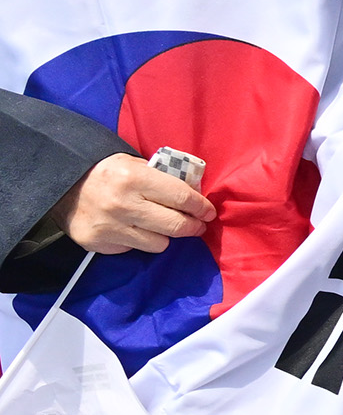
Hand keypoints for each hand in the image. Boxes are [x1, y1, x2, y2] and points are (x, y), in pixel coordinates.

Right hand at [51, 152, 214, 254]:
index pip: (182, 198)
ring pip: (160, 243)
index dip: (201, 207)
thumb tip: (196, 195)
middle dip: (194, 226)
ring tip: (161, 225)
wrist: (61, 186)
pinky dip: (141, 241)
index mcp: (135, 179)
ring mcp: (111, 227)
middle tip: (198, 224)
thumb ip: (163, 178)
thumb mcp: (134, 164)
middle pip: (177, 225)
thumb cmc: (107, 173)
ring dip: (165, 236)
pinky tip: (134, 229)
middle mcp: (124, 205)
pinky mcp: (100, 243)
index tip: (208, 212)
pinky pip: (136, 249)